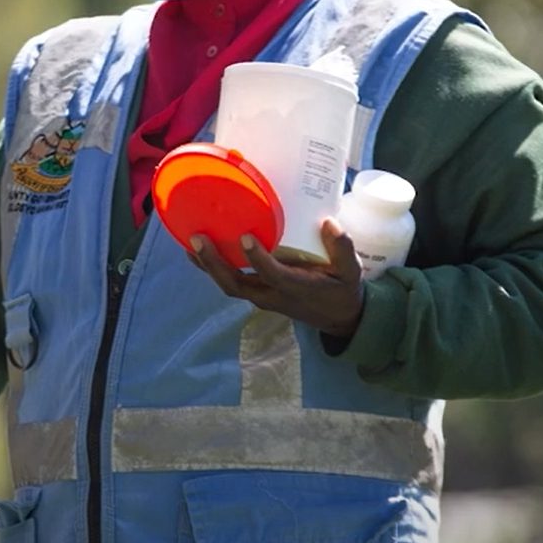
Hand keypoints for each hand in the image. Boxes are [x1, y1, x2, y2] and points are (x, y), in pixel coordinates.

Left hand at [189, 217, 365, 337]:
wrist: (338, 318)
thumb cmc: (343, 290)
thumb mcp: (352, 271)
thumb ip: (343, 249)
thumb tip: (329, 224)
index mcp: (296, 287)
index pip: (272, 274)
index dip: (257, 258)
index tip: (245, 237)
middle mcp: (273, 295)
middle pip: (236, 284)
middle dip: (214, 264)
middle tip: (198, 239)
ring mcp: (263, 296)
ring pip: (229, 285)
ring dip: (208, 266)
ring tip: (190, 242)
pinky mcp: (258, 293)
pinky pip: (232, 282)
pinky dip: (214, 267)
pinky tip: (199, 250)